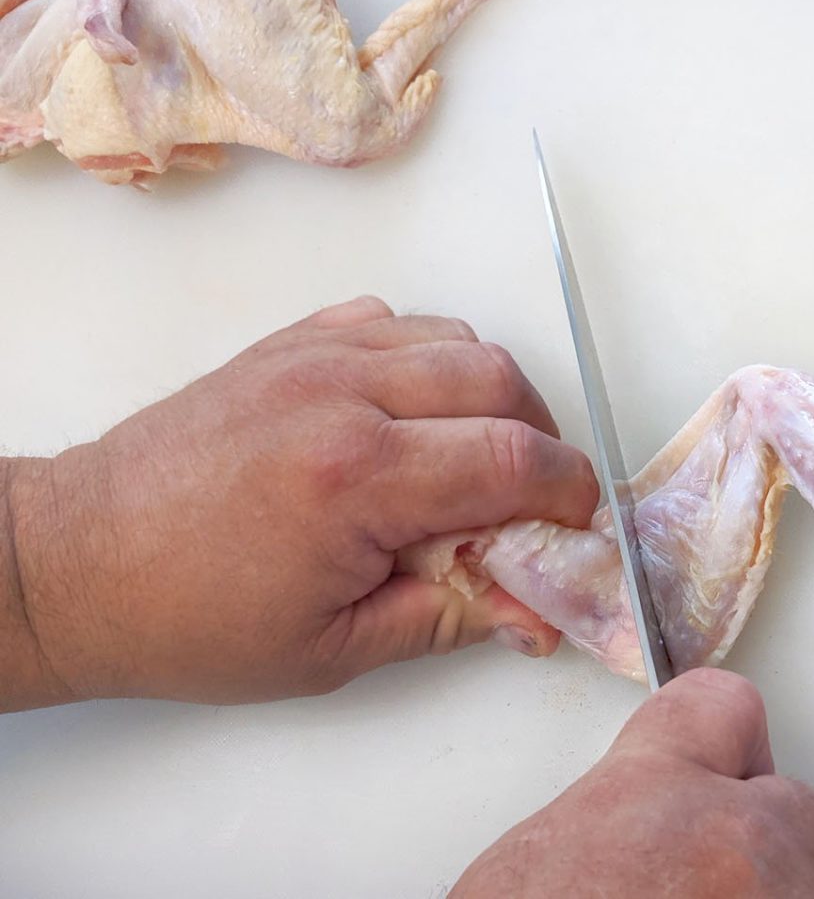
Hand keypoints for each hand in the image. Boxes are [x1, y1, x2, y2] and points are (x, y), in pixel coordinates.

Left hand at [2, 296, 598, 708]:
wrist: (80, 562)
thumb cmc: (189, 616)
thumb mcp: (335, 651)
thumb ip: (452, 617)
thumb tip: (534, 608)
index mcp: (356, 479)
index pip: (512, 460)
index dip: (567, 492)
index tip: (575, 523)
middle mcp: (341, 396)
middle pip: (499, 383)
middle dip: (540, 442)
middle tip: (530, 500)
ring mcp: (313, 358)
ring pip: (456, 340)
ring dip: (491, 396)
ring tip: (476, 457)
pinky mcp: (290, 344)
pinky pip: (395, 322)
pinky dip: (430, 361)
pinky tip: (415, 414)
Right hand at [453, 668, 813, 896]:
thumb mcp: (532, 864)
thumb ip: (610, 816)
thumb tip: (638, 830)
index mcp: (657, 792)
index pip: (725, 708)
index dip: (717, 741)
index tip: (716, 760)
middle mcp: (742, 847)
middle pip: (799, 810)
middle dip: (760, 842)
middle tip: (697, 884)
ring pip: (812, 889)